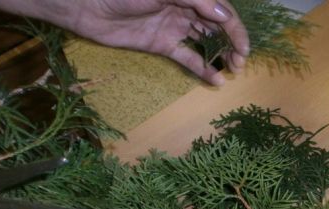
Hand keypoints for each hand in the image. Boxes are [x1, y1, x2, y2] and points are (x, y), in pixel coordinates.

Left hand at [0, 0, 249, 85]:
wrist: (85, 4)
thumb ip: (196, 0)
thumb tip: (225, 16)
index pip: (220, 8)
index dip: (235, 27)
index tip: (243, 47)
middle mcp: (184, 6)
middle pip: (216, 24)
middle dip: (230, 42)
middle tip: (239, 62)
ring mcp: (173, 25)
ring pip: (204, 40)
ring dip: (220, 54)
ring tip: (232, 70)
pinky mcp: (161, 43)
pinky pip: (187, 56)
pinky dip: (202, 67)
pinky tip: (215, 80)